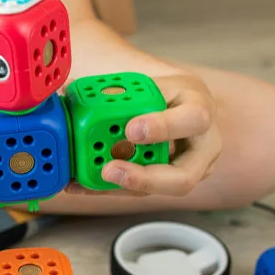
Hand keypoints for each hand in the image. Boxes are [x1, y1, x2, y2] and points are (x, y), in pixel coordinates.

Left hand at [67, 73, 222, 197]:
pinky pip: (139, 190)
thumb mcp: (147, 83)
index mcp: (198, 109)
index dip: (163, 127)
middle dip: (144, 178)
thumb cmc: (161, 92)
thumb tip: (72, 94)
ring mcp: (189, 170)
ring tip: (85, 179)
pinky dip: (108, 187)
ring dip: (120, 186)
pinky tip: (80, 182)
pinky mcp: (168, 184)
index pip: (193, 119)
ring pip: (156, 191)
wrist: (172, 105)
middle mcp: (202, 147)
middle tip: (109, 170)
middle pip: (184, 176)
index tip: (130, 130)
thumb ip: (119, 91)